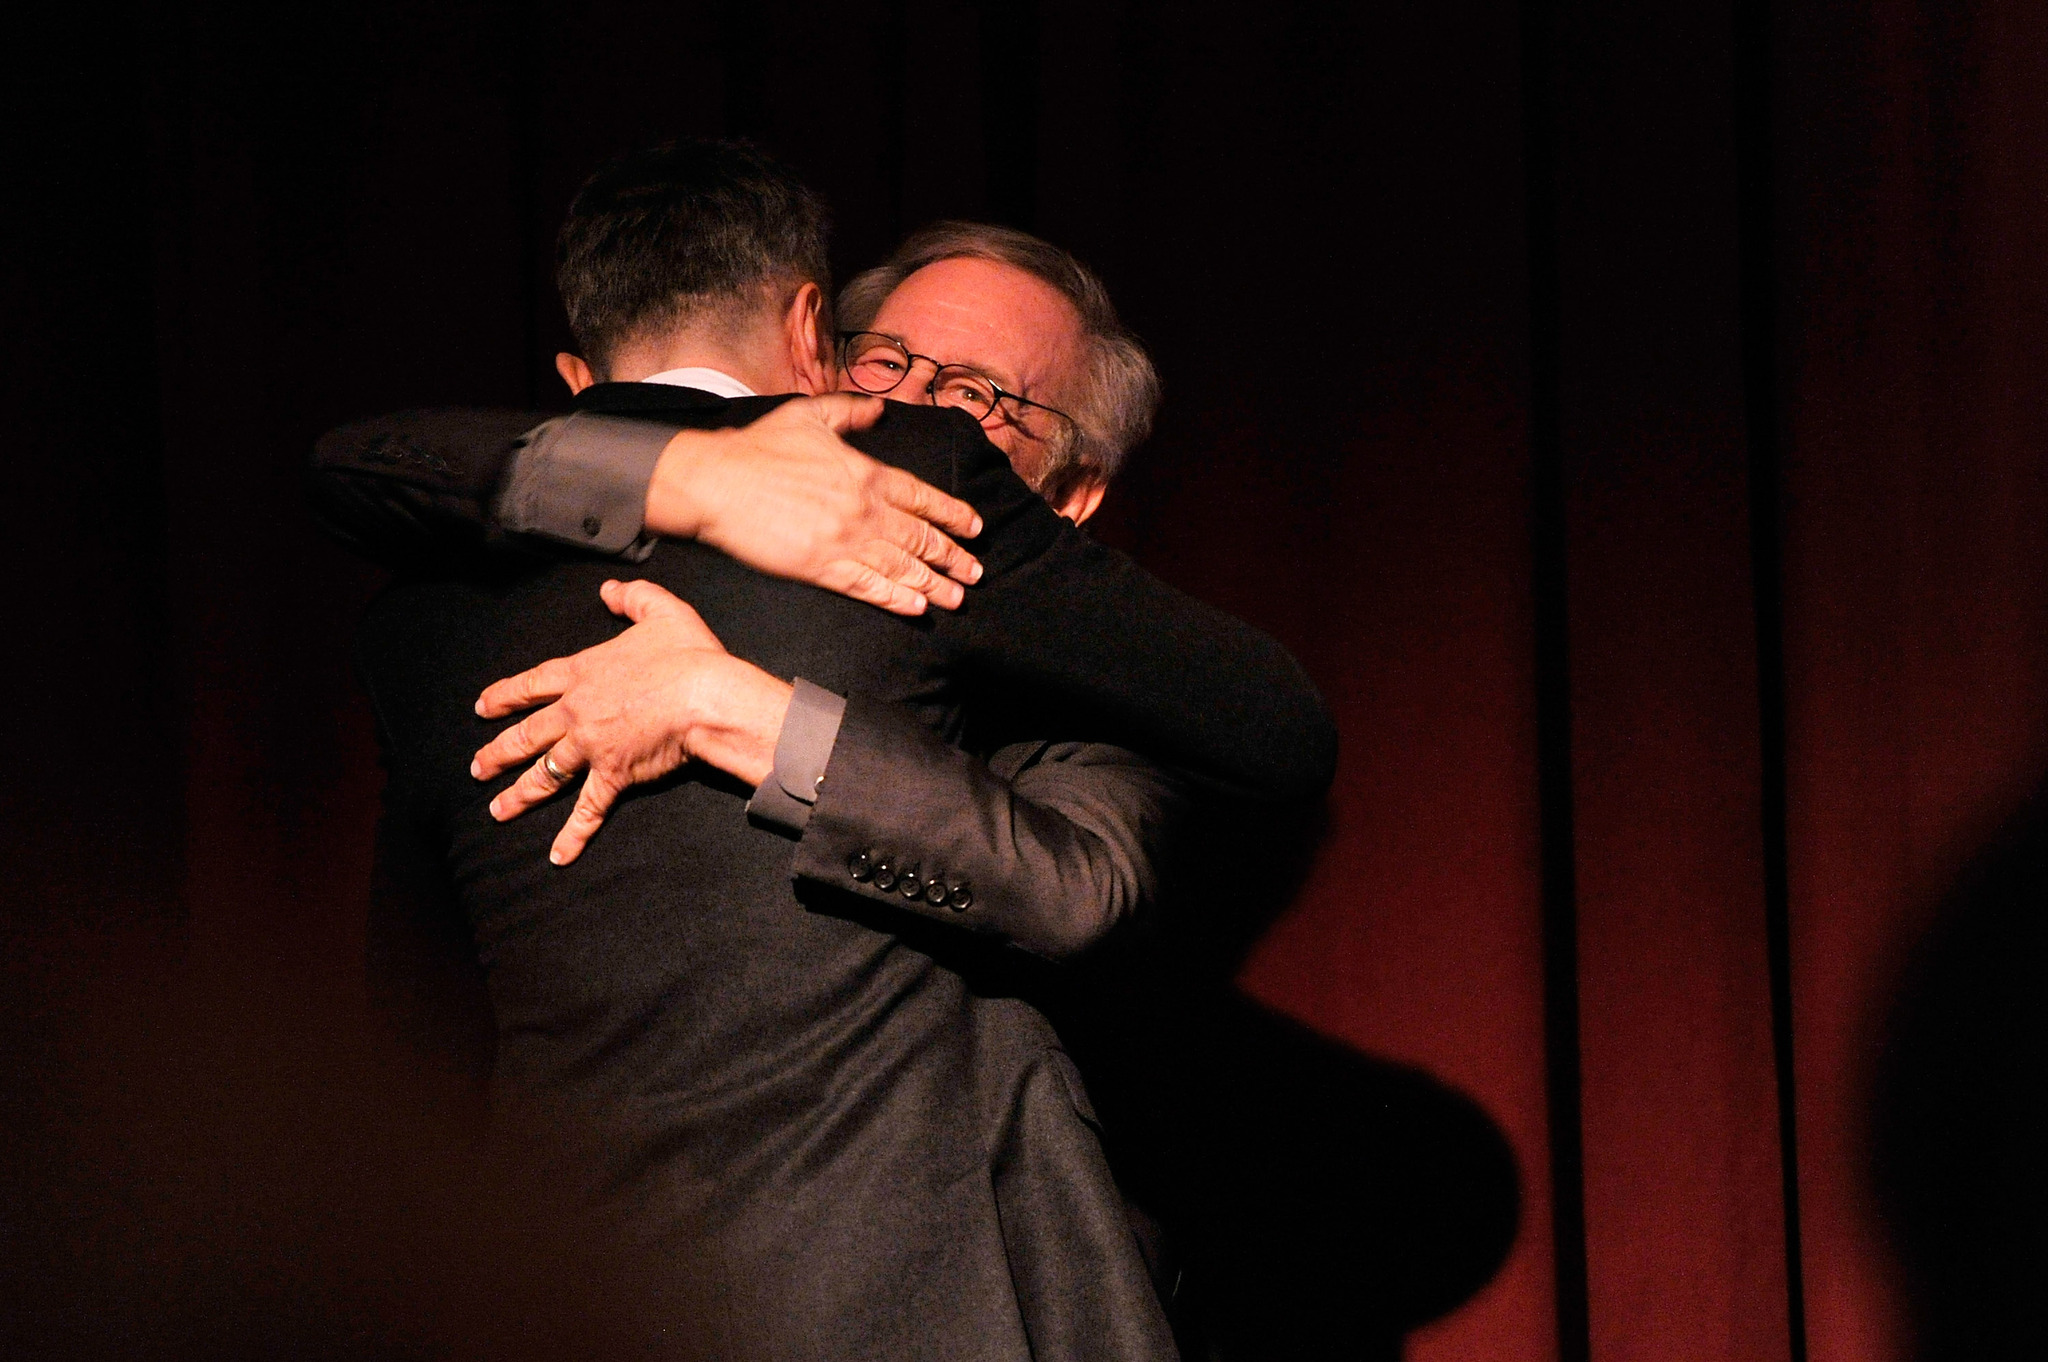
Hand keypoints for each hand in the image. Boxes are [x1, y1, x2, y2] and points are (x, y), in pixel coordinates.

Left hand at [470, 580, 794, 864]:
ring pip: (545, 773)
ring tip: (497, 810)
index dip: (505, 696)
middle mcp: (576, 711)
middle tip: (477, 767)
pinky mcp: (613, 775)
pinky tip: (557, 855)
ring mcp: (590, 746)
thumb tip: (609, 589)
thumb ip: (633, 597)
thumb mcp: (662, 611)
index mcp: (584, 672)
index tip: (483, 707)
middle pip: (528, 734)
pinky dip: (573, 835)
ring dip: (519, 794)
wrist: (705, 696)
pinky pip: (588, 809)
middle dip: (498, 752)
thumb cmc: (688, 655)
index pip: (533, 684)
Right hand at [645, 393, 983, 615]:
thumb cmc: (759, 447)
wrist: (717, 481)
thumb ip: (850, 411)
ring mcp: (844, 542)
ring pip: (901, 567)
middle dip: (952, 557)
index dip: (952, 514)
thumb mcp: (810, 415)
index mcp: (866, 473)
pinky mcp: (820, 568)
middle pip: (920, 538)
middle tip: (974, 572)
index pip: (923, 497)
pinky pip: (867, 587)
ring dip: (932, 584)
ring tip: (956, 598)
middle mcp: (864, 510)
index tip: (974, 528)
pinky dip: (895, 599)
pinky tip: (916, 608)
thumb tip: (879, 409)